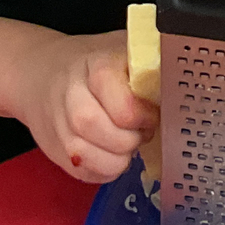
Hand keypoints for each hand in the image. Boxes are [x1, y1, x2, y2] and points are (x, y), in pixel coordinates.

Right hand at [12, 29, 156, 184]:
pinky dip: (104, 170)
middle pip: (106, 134)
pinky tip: (109, 153)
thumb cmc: (93, 63)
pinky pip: (86, 173)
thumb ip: (151, 66)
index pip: (125, 107)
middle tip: (139, 131)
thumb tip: (183, 88)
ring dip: (119, 159)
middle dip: (131, 140)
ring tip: (124, 143)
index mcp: (96, 67)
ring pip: (92, 158)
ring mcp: (59, 126)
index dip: (145, 117)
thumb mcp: (123, 50)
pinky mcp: (56, 151)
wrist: (40, 74)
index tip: (150, 113)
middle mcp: (72, 96)